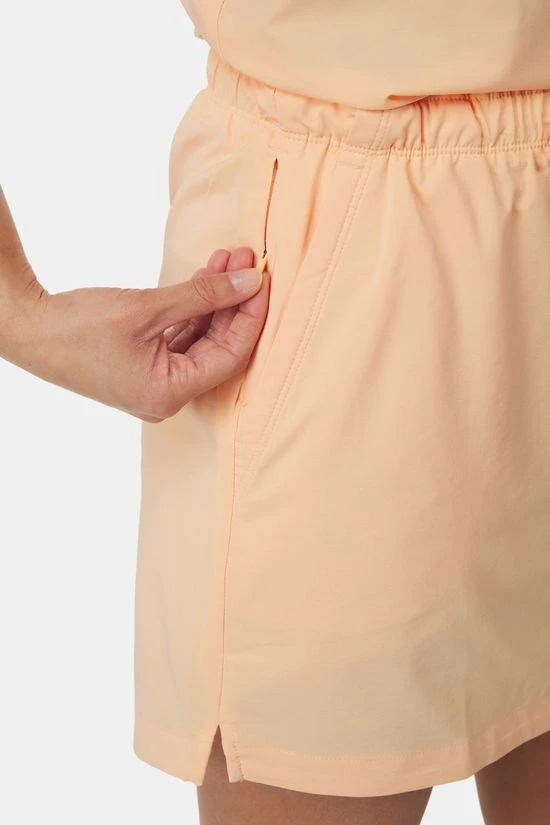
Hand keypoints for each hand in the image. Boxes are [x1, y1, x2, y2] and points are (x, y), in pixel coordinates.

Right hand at [1, 246, 269, 421]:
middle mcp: (167, 396)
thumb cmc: (79, 326)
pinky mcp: (144, 365)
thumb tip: (250, 280)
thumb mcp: (148, 308)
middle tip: (246, 258)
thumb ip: (204, 295)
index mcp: (170, 394)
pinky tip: (205, 277)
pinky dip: (193, 309)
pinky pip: (181, 337)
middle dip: (234, 301)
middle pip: (219, 346)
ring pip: (201, 338)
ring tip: (227, 258)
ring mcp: (156, 381)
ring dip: (215, 299)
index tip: (261, 278)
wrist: (28, 329)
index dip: (251, 315)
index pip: (231, 355)